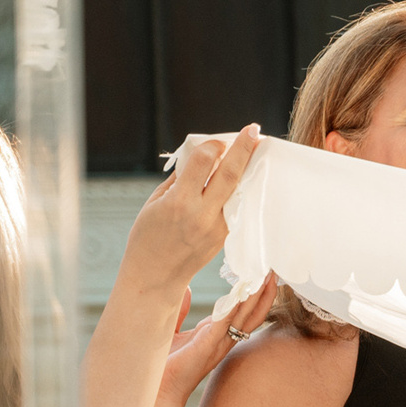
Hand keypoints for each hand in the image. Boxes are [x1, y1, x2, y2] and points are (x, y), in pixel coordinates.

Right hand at [118, 124, 263, 296]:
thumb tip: (200, 158)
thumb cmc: (148, 236)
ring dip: (248, 170)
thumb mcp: (154, 202)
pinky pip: (237, 208)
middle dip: (243, 149)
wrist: (155, 276)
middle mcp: (201, 214)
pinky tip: (247, 179)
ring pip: (238, 192)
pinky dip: (242, 191)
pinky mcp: (224, 237)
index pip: (202, 163)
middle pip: (230, 175)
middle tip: (254, 130)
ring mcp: (217, 228)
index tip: (217, 141)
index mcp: (179, 202)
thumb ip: (179, 180)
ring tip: (257, 151)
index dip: (211, 146)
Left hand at [151, 272, 276, 406]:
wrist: (154, 392)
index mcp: (213, 335)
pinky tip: (244, 292)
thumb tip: (183, 289)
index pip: (238, 311)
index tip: (259, 274)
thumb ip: (177, 310)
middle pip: (250, 313)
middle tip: (272, 270)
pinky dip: (236, 308)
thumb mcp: (168, 331)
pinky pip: (226, 324)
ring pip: (244, 316)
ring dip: (257, 297)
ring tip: (267, 277)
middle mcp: (221, 340)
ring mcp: (216, 344)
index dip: (251, 294)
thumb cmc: (160, 367)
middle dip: (263, 292)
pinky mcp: (205, 347)